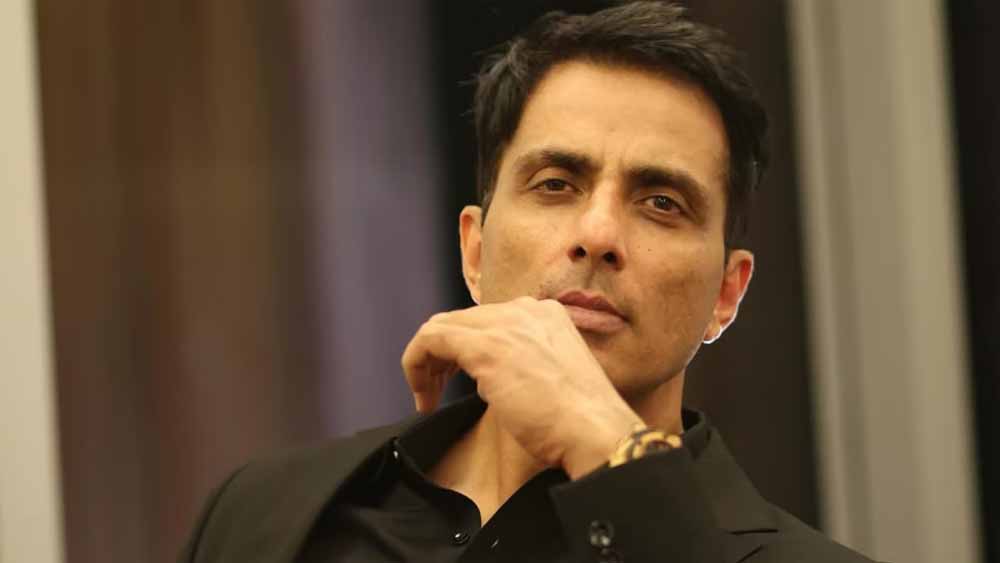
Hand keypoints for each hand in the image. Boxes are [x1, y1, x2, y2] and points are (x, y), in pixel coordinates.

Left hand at [401, 297, 643, 478]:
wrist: (595, 431)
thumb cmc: (578, 422)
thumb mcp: (551, 379)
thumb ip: (522, 366)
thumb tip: (489, 378)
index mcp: (546, 314)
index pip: (487, 320)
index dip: (464, 351)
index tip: (457, 381)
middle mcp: (525, 309)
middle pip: (462, 320)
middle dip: (441, 356)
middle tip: (434, 391)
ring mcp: (506, 324)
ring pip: (441, 326)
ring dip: (427, 362)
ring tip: (426, 396)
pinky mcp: (485, 346)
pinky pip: (430, 339)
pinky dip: (415, 363)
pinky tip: (423, 397)